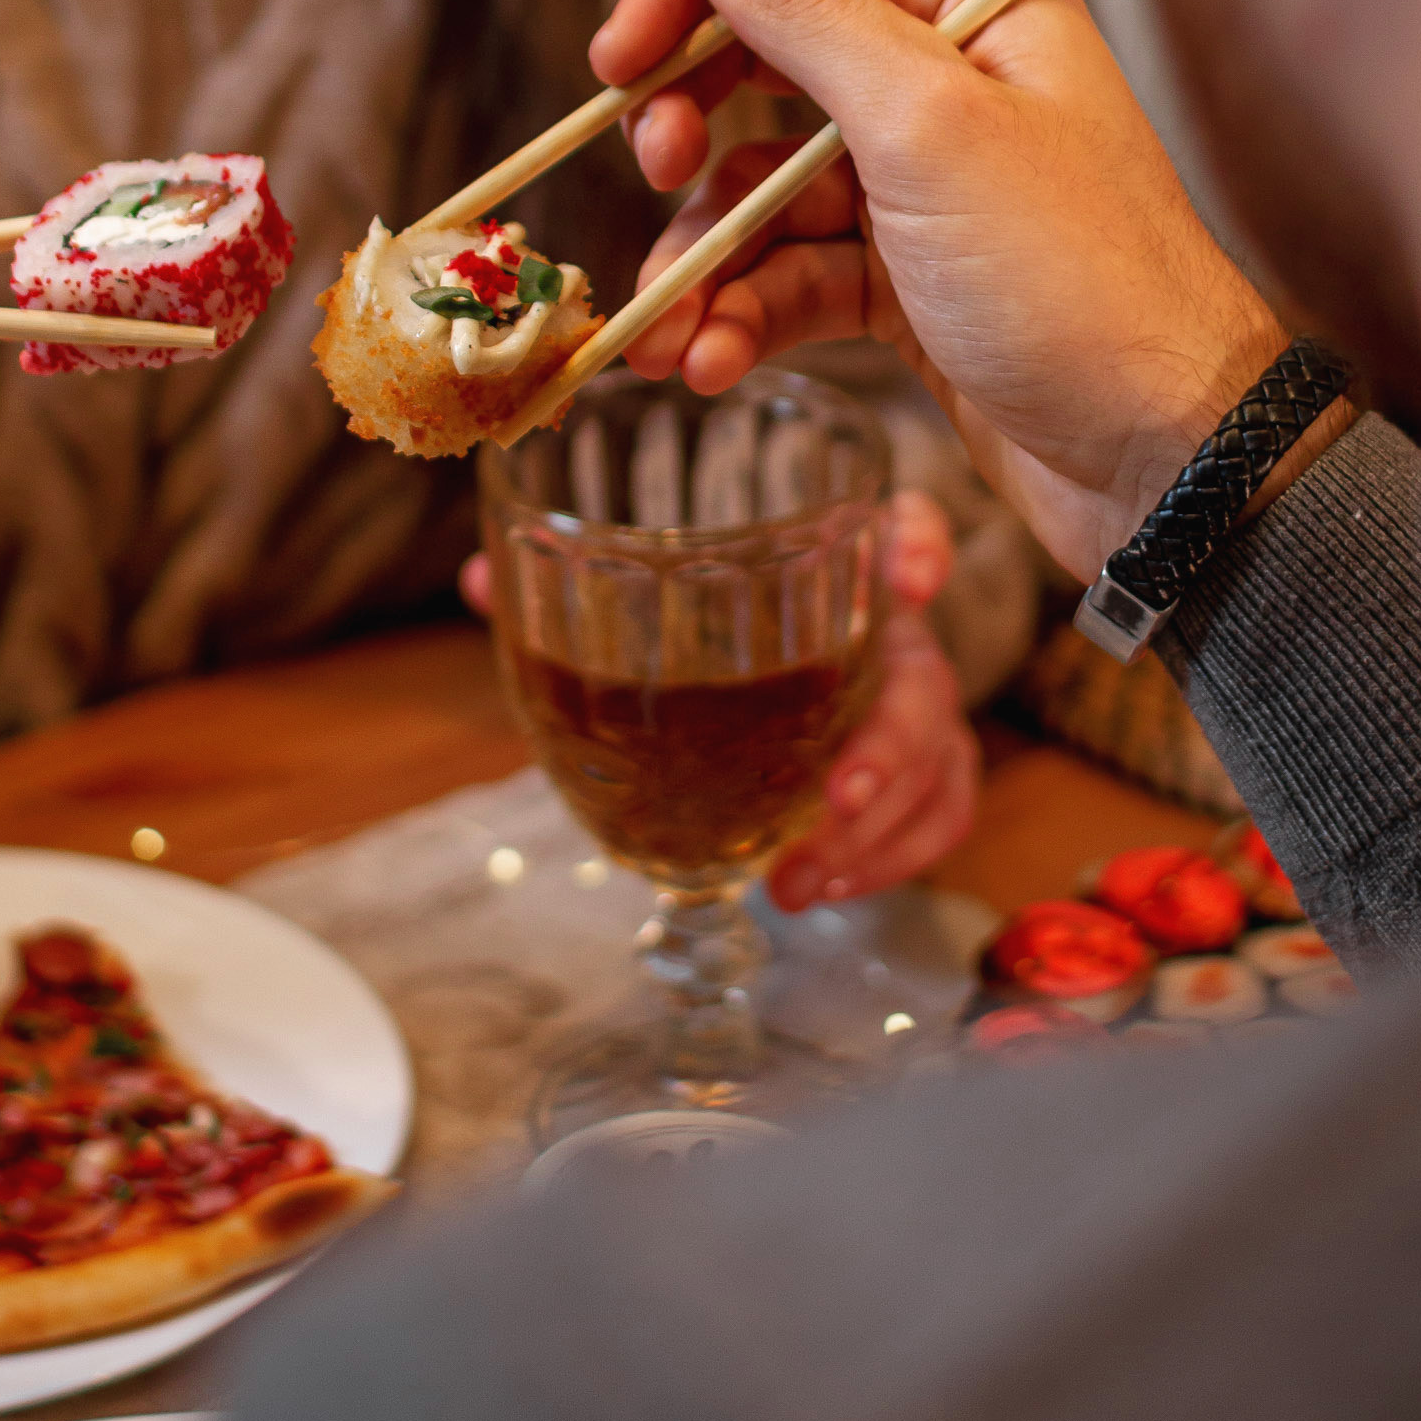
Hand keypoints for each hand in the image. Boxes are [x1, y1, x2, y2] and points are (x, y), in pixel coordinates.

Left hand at [458, 489, 978, 910]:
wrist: (754, 693)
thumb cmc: (704, 638)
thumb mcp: (644, 613)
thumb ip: (570, 590)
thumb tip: (484, 579)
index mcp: (839, 577)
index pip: (907, 531)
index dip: (922, 546)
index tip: (911, 578)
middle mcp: (889, 640)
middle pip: (923, 680)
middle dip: (889, 745)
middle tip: (831, 798)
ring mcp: (910, 711)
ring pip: (936, 766)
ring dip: (877, 833)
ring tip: (799, 881)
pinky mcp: (915, 778)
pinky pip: (934, 819)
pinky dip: (884, 863)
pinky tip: (815, 889)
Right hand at [589, 0, 1298, 583]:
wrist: (1166, 462)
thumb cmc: (1078, 281)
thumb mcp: (927, 126)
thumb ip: (805, 13)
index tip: (623, 64)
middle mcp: (939, 69)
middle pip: (755, 55)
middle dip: (686, 121)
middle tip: (655, 170)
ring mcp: (918, 177)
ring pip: (756, 182)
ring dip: (701, 253)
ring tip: (668, 331)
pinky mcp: (901, 275)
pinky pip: (786, 271)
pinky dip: (740, 313)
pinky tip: (710, 362)